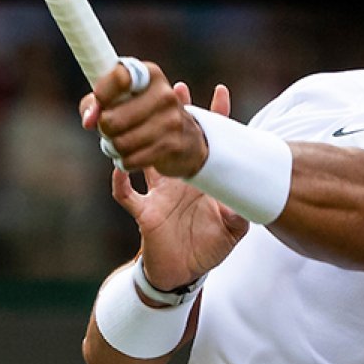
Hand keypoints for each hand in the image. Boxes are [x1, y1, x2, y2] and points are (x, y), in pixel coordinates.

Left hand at [80, 60, 207, 177]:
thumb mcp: (121, 99)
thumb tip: (89, 120)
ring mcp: (171, 120)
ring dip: (114, 147)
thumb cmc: (143, 113)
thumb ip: (97, 103)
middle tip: (110, 129)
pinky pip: (131, 160)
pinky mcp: (172, 145)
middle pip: (111, 119)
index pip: (118, 78)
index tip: (100, 102)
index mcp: (149, 74)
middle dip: (104, 129)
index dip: (101, 95)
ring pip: (120, 143)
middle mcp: (164, 94)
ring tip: (121, 143)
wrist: (188, 138)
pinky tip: (133, 155)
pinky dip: (126, 161)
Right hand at [110, 83, 248, 290]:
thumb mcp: (233, 230)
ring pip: (146, 158)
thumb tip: (246, 199)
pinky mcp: (145, 213)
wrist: (183, 274)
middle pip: (172, 139)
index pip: (207, 142)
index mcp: (200, 179)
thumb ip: (240, 213)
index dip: (215, 118)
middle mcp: (177, 180)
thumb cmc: (208, 247)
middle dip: (173, 114)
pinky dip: (121, 182)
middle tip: (175, 89)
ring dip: (141, 139)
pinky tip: (117, 168)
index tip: (221, 90)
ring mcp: (159, 194)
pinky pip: (127, 195)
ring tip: (137, 115)